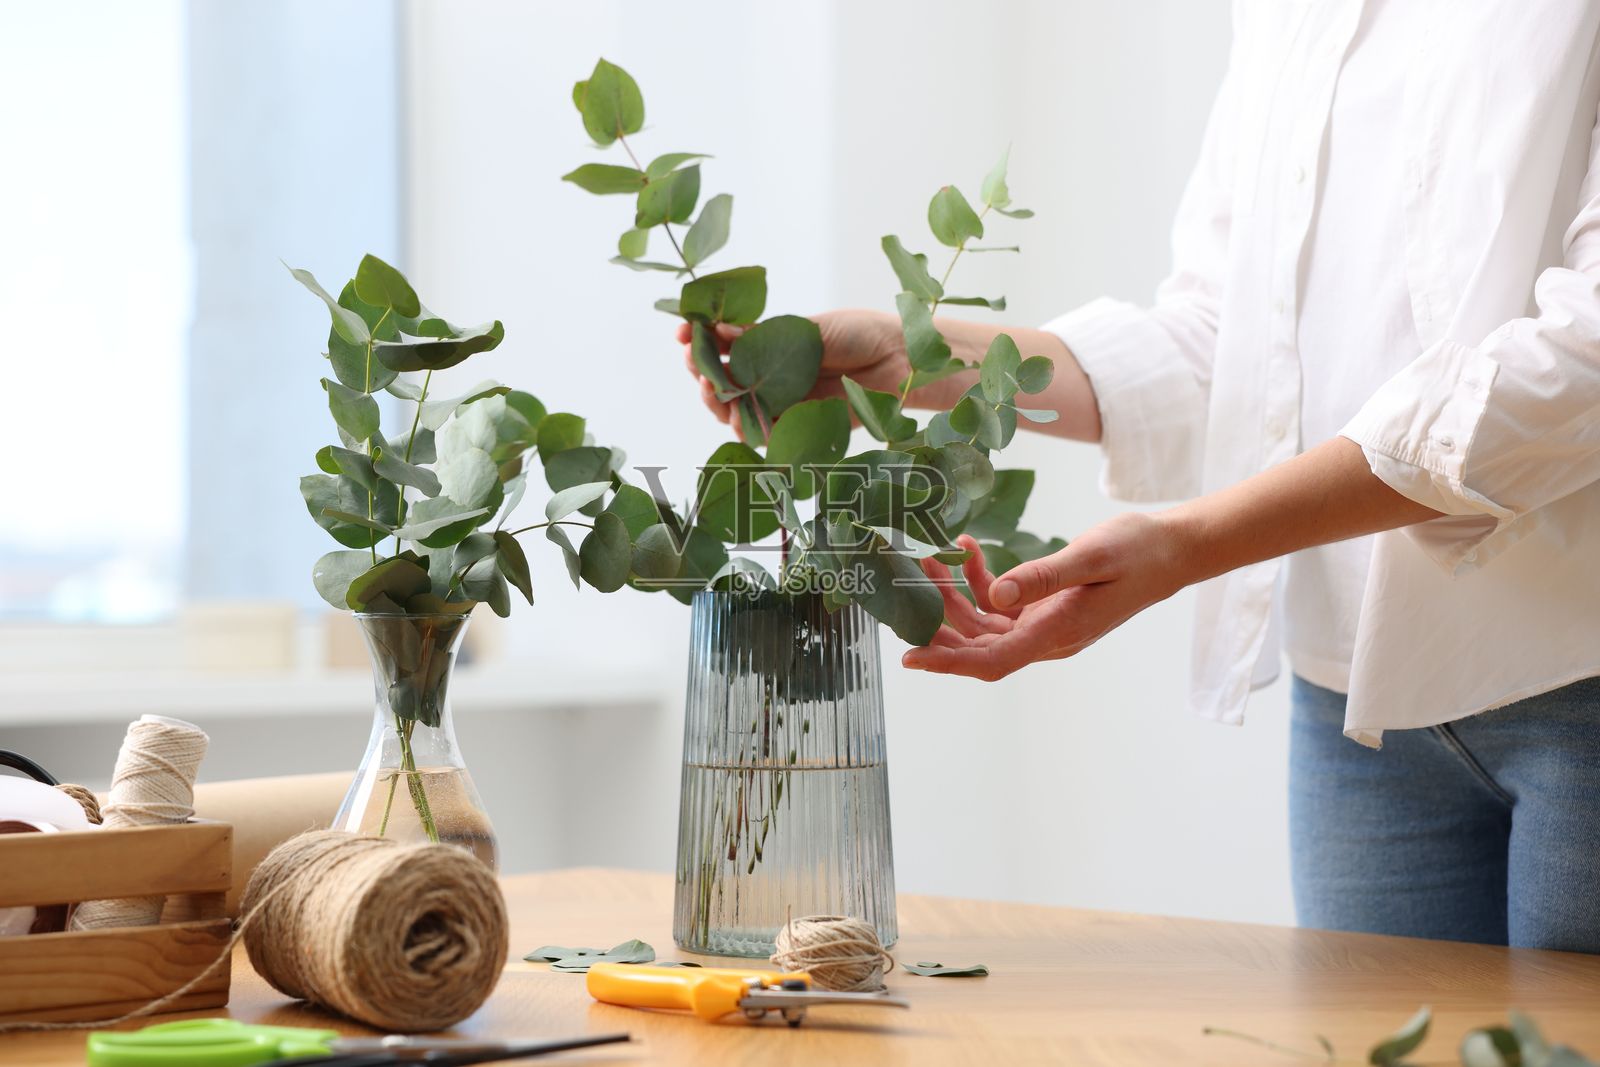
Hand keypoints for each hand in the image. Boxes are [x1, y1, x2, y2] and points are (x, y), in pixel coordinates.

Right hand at [678, 308, 906, 430]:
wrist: (900, 361)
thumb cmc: (859, 335)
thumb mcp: (808, 329)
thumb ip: (764, 337)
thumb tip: (721, 329)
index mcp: (769, 343)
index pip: (724, 342)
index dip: (700, 337)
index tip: (683, 330)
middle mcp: (770, 374)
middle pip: (722, 378)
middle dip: (700, 369)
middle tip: (690, 360)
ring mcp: (781, 400)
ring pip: (735, 408)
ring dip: (715, 400)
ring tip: (707, 387)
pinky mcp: (797, 425)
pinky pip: (763, 432)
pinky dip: (745, 427)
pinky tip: (736, 416)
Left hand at [902, 516, 1191, 680]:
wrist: (1172, 550)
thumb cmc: (1138, 551)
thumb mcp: (1091, 555)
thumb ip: (1043, 577)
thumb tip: (996, 595)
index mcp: (1058, 633)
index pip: (992, 661)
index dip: (948, 663)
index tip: (910, 659)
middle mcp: (1047, 638)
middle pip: (978, 647)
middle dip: (938, 624)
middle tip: (903, 595)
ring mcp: (1045, 626)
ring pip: (984, 624)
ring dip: (953, 596)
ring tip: (930, 558)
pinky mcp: (1045, 609)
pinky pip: (1001, 604)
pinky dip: (980, 581)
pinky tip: (968, 550)